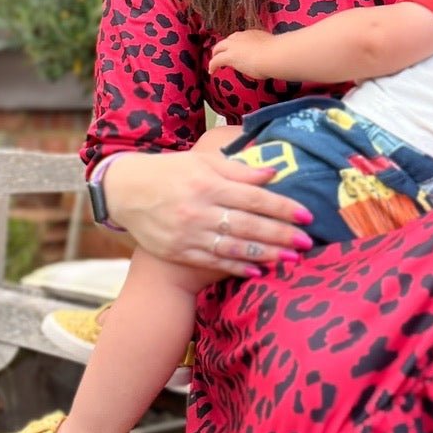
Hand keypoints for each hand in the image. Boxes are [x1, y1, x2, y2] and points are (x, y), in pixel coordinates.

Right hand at [102, 148, 312, 273]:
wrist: (125, 191)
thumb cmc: (170, 171)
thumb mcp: (202, 161)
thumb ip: (238, 169)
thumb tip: (272, 173)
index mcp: (208, 182)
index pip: (253, 197)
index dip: (281, 207)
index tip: (306, 215)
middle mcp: (199, 209)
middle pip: (248, 224)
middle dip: (280, 234)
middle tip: (307, 242)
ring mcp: (188, 232)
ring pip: (234, 246)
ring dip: (265, 254)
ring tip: (290, 259)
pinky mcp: (178, 250)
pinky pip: (213, 261)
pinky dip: (237, 267)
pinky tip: (258, 271)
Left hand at [209, 29, 277, 78]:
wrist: (273, 55)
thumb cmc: (277, 54)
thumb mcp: (272, 49)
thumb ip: (267, 51)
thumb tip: (269, 57)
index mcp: (252, 34)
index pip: (240, 37)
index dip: (236, 44)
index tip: (238, 49)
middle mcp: (241, 37)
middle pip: (227, 41)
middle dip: (223, 47)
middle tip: (221, 54)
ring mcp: (234, 46)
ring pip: (219, 47)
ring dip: (216, 54)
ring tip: (214, 62)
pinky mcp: (229, 56)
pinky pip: (216, 60)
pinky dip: (212, 65)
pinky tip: (211, 71)